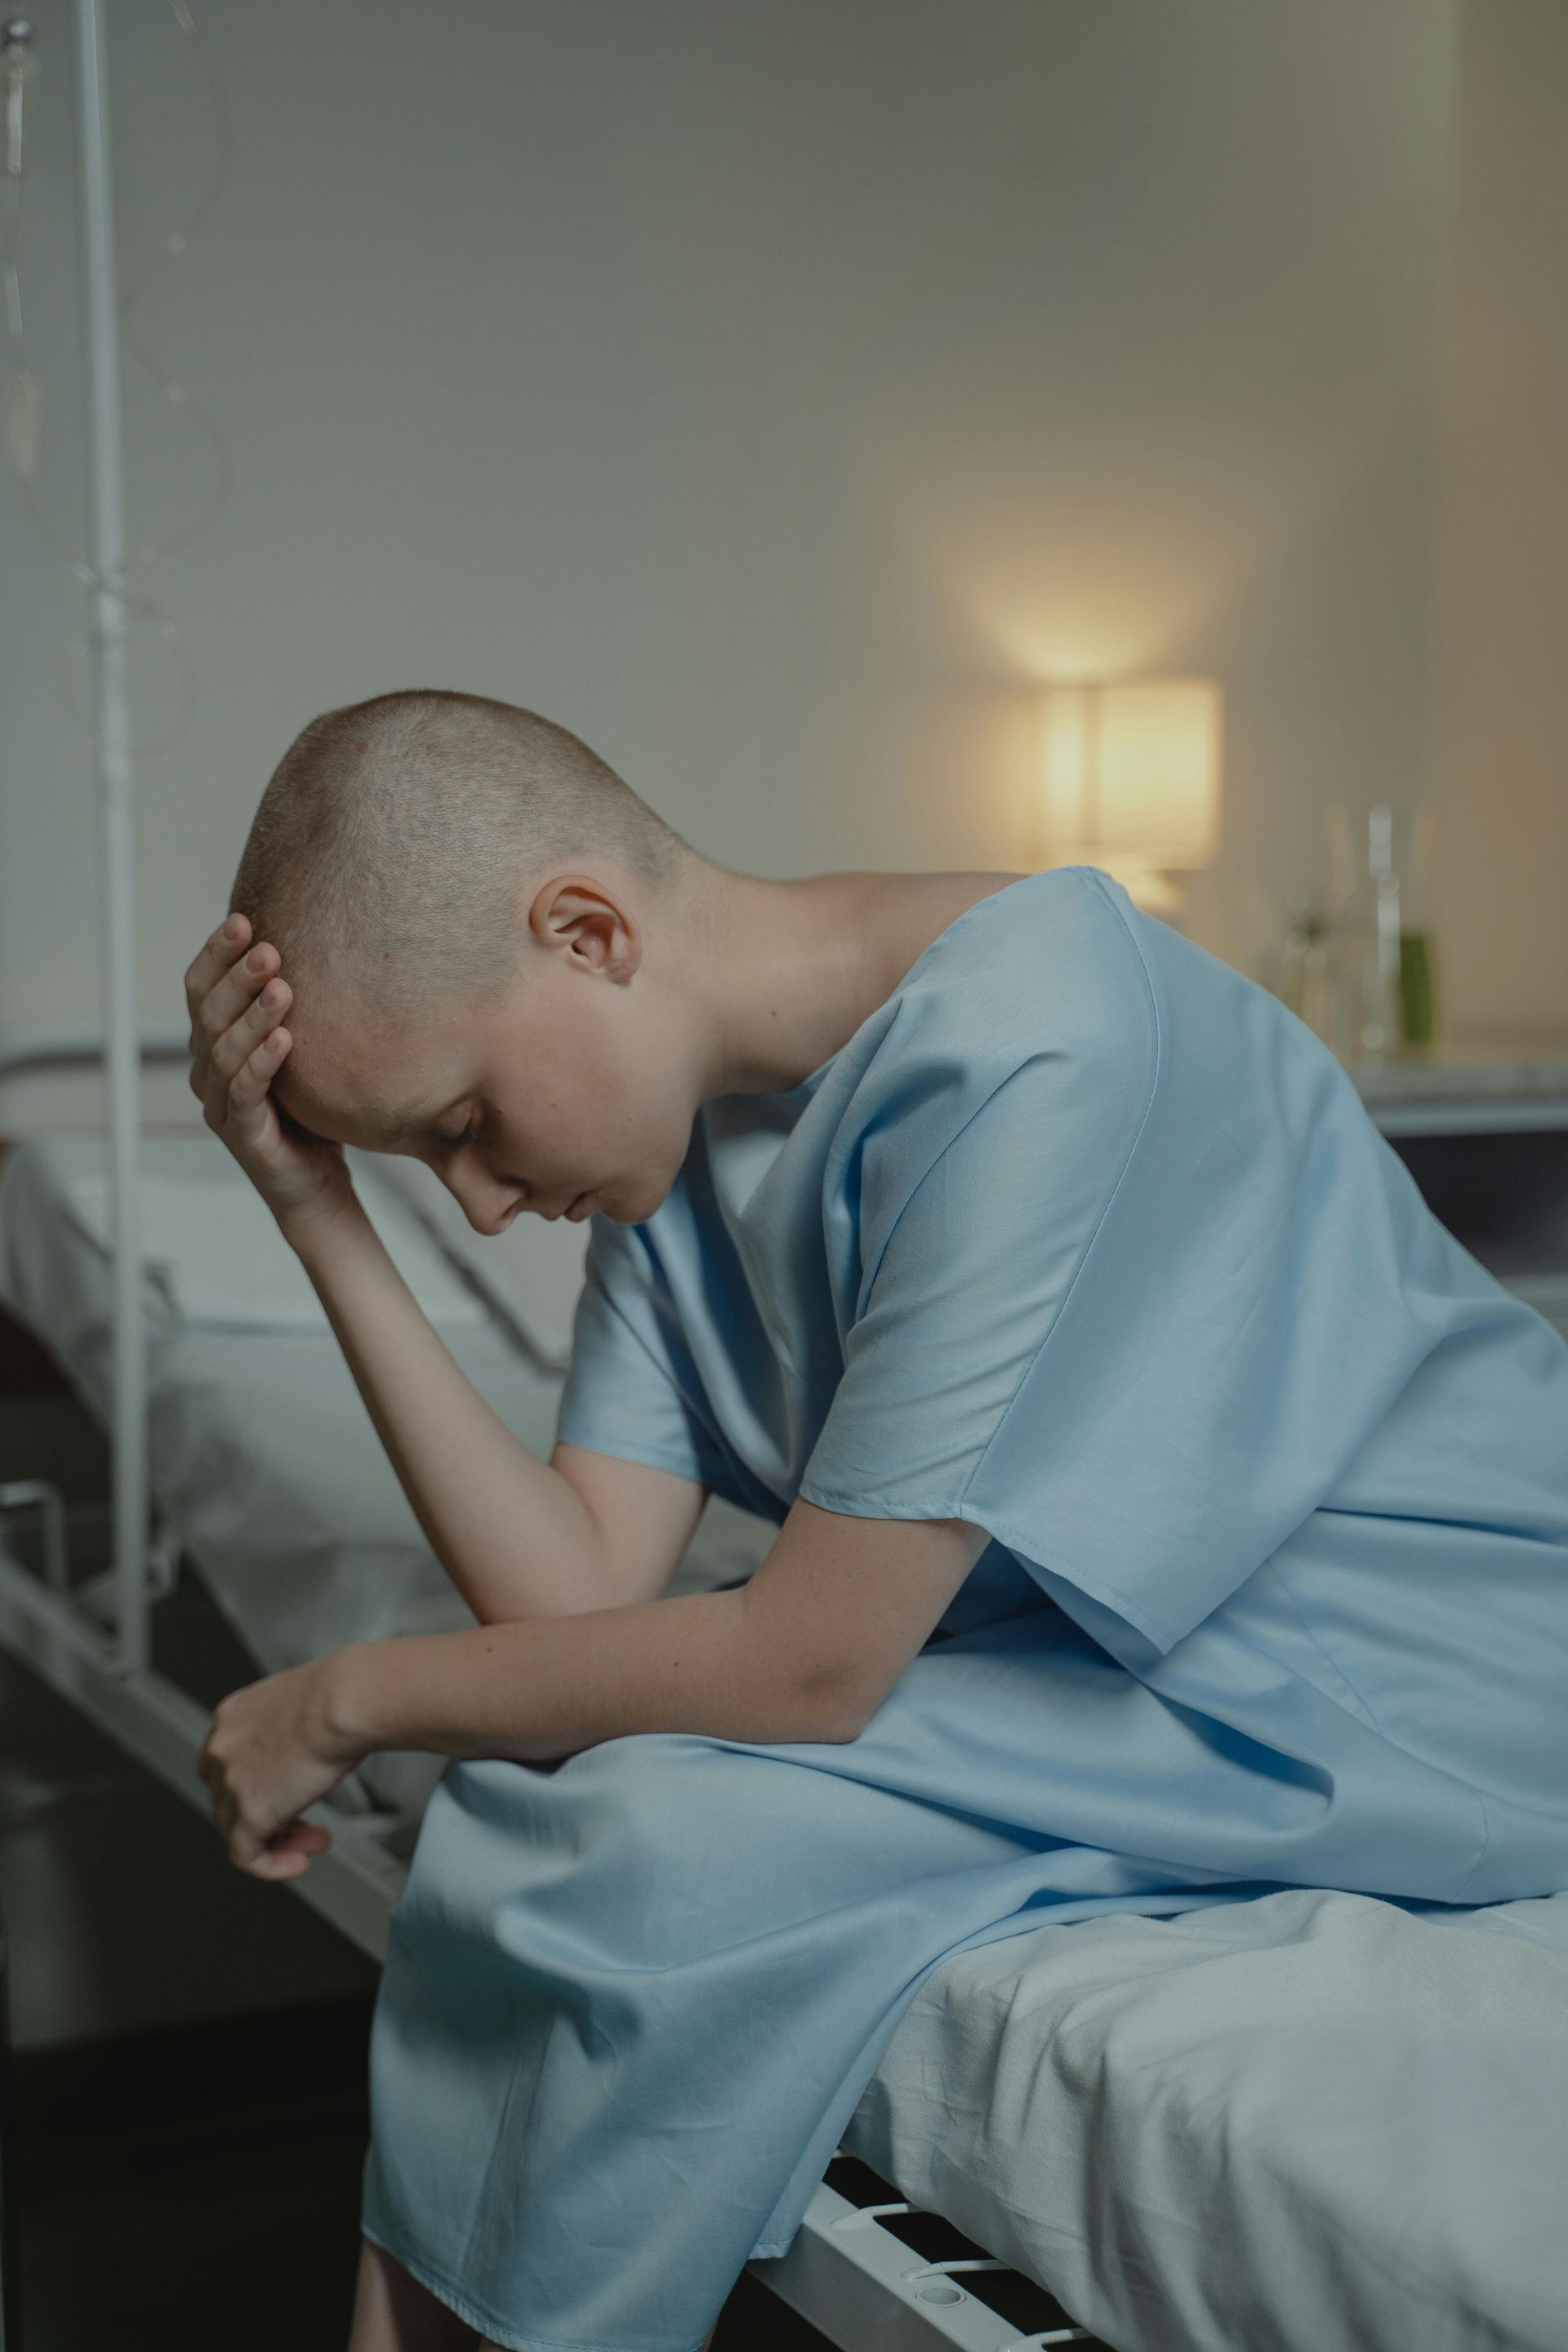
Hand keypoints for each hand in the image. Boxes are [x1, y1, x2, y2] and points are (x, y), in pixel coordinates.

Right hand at [184, 910, 357, 1238]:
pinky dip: (263, 1064)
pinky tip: (284, 1040)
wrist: (317, 1184)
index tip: (243, 919)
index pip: (201, 989)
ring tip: (282, 988)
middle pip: (208, 1014)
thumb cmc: (309, 1111)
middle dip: (237, 977)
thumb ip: (293, 1008)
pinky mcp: (243, 1137)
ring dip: (253, 1016)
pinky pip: (245, 1095)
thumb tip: (322, 939)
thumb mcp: (302, 1051)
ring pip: (224, 1052)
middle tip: (269, 949)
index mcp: (213, 1045)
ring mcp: (220, 1106)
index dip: (215, 954)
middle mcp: (206, 1072)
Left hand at [196, 1653, 364, 1880]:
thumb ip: (292, 1732)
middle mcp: (223, 1747)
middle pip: (229, 1799)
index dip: (253, 1786)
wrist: (346, 1700)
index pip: (224, 1764)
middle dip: (271, 1816)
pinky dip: (271, 1866)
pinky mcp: (251, 1812)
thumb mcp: (302, 1706)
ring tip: (311, 1843)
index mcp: (233, 1716)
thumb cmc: (341, 1694)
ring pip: (237, 1830)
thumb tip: (308, 1754)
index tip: (282, 1794)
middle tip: (304, 1824)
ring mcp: (231, 1781)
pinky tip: (296, 1863)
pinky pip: (247, 1856)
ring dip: (278, 1841)